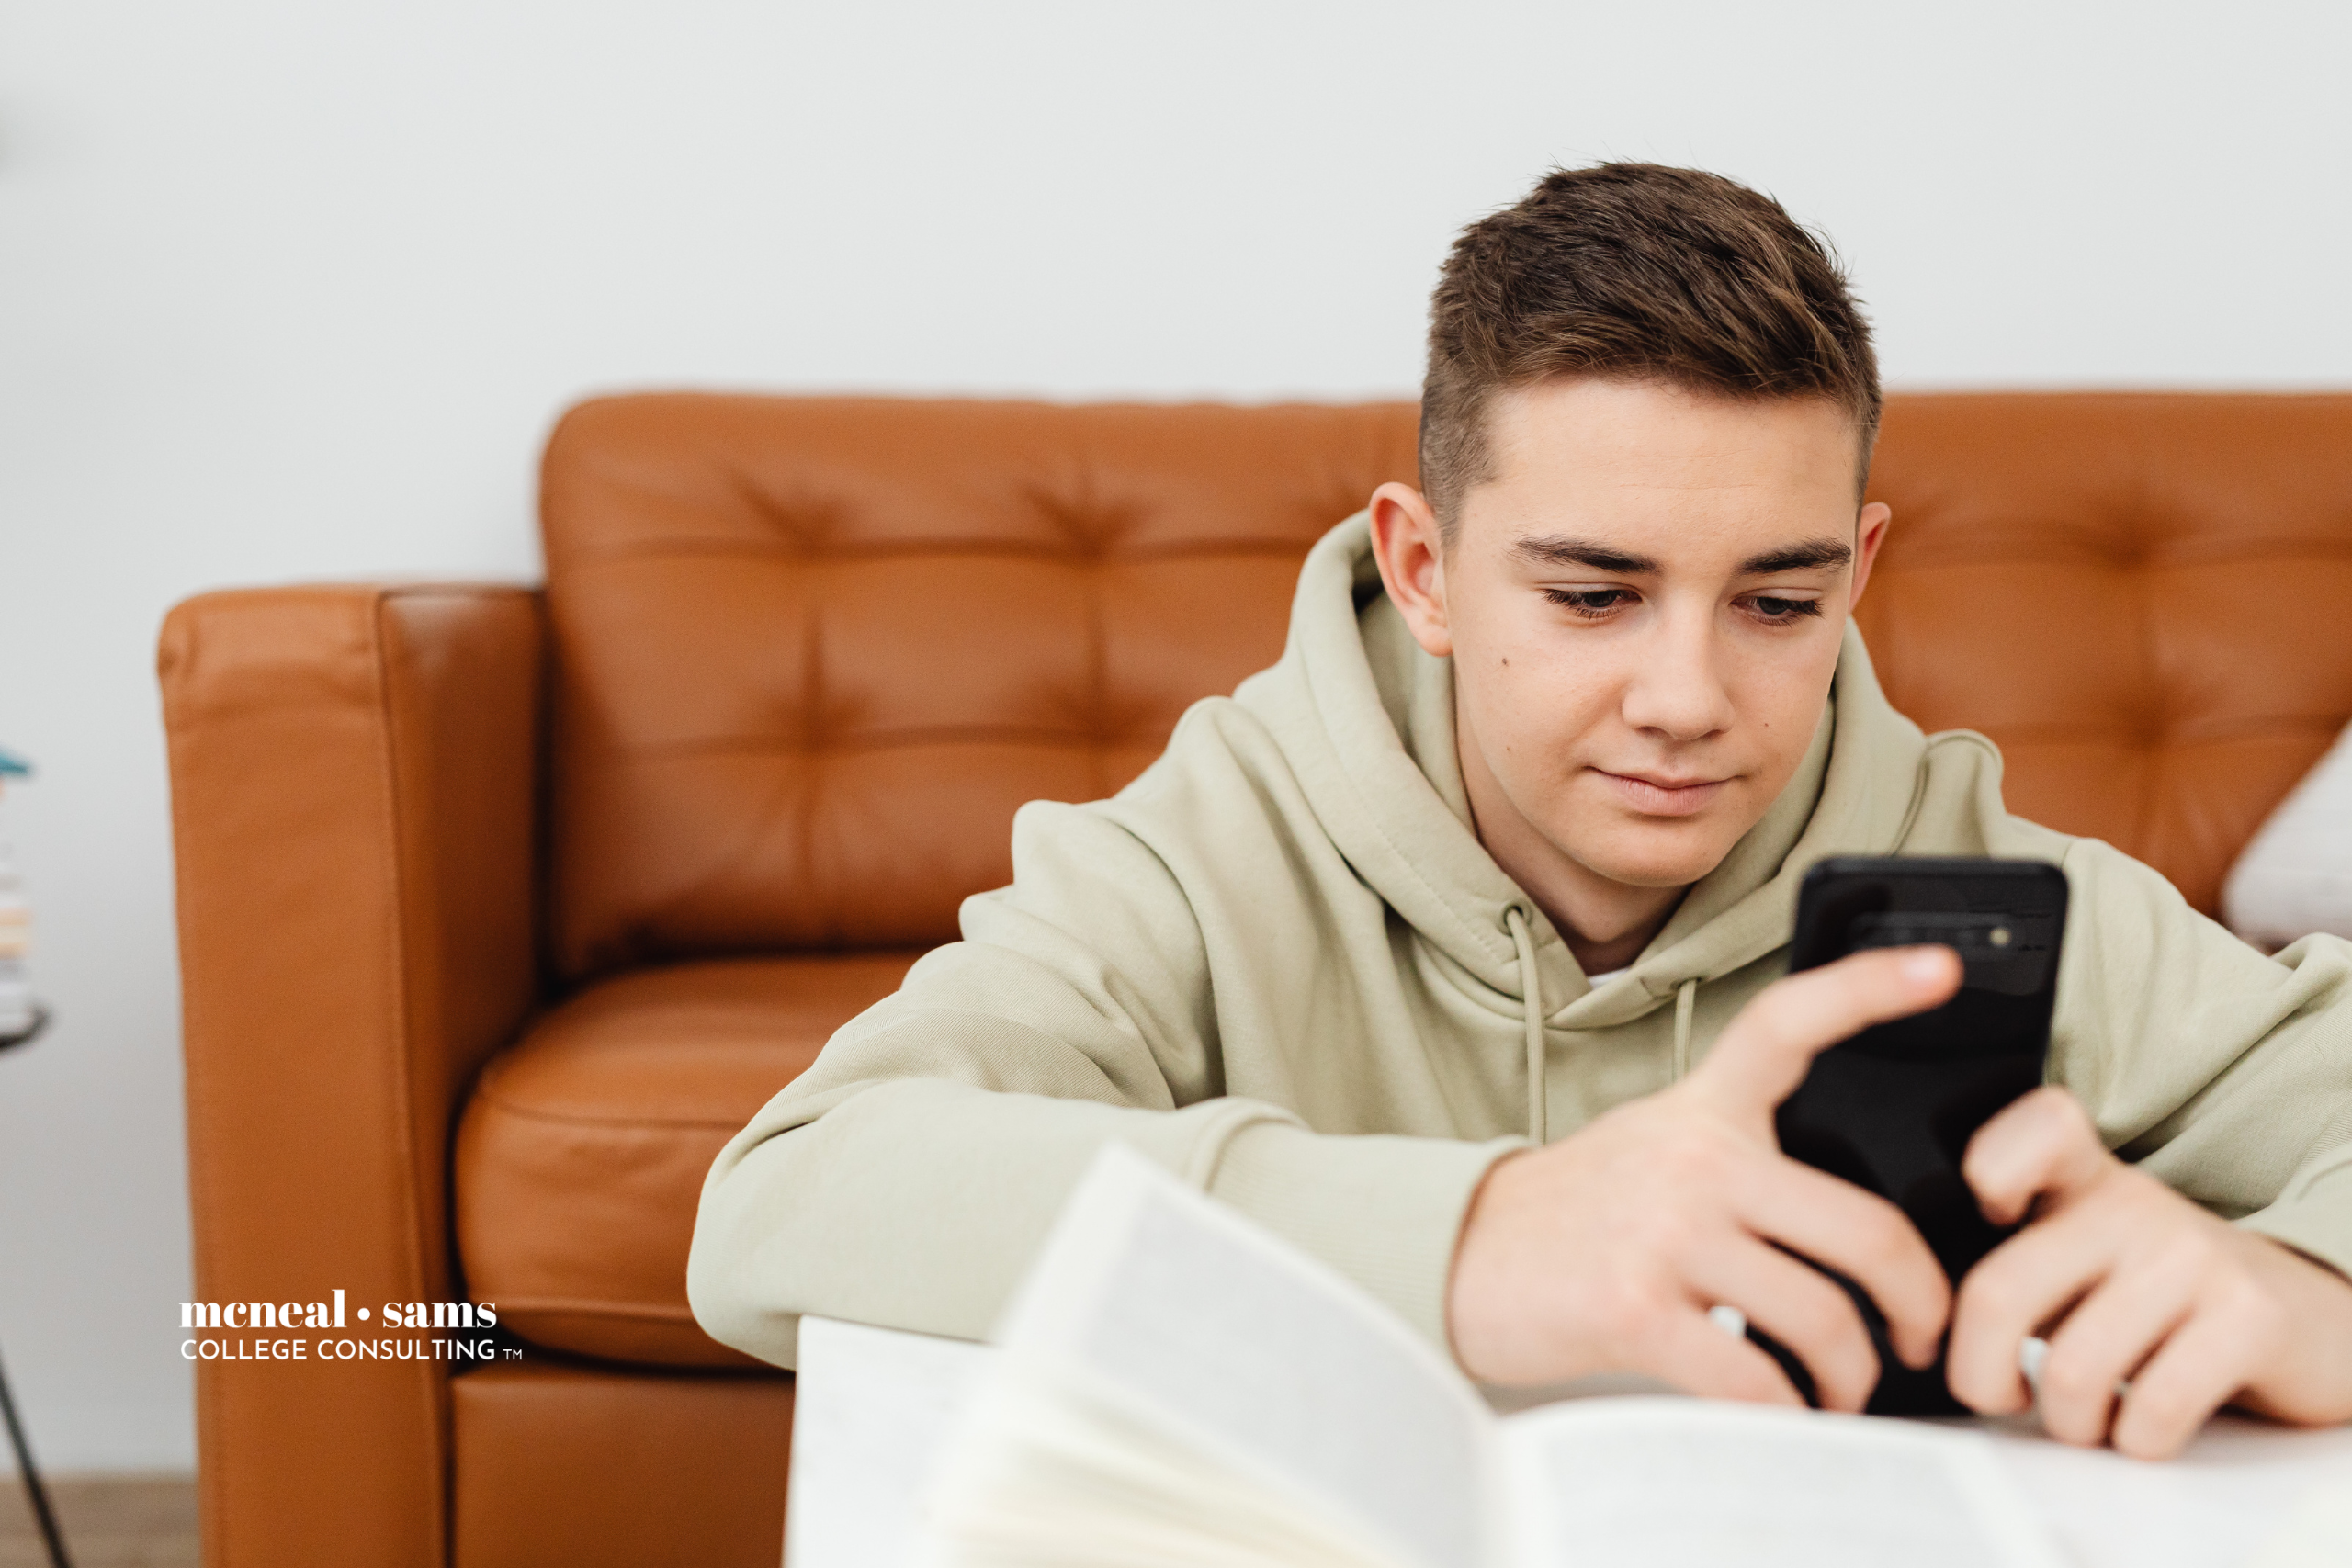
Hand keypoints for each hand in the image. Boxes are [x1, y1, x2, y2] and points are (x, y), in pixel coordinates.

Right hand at [1446, 946, 1960, 1409]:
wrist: (1456, 1256)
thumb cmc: (1570, 1218)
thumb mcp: (1650, 1149)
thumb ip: (1739, 1157)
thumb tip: (1853, 1227)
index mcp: (1701, 1111)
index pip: (1788, 1026)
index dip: (1869, 989)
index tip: (1940, 972)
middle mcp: (1692, 1160)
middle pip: (1866, 1231)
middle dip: (1919, 1306)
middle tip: (1920, 1338)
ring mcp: (1664, 1233)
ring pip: (1823, 1318)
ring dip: (1852, 1378)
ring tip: (1841, 1393)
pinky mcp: (1634, 1309)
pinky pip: (1755, 1379)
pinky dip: (1787, 1415)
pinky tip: (1783, 1414)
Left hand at [1948, 1087, 2351, 1458]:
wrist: (2307, 1317)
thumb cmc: (2164, 1297)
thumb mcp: (2084, 1254)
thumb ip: (2013, 1267)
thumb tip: (1924, 1323)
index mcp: (2085, 1182)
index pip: (2038, 1128)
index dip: (1991, 1168)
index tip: (1987, 1217)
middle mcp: (2134, 1207)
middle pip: (2000, 1292)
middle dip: (1978, 1376)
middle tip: (1998, 1393)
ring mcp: (2194, 1257)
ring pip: (2074, 1371)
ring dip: (2070, 1423)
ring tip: (2087, 1416)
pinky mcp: (2249, 1319)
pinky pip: (2152, 1410)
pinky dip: (2135, 1441)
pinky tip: (2143, 1426)